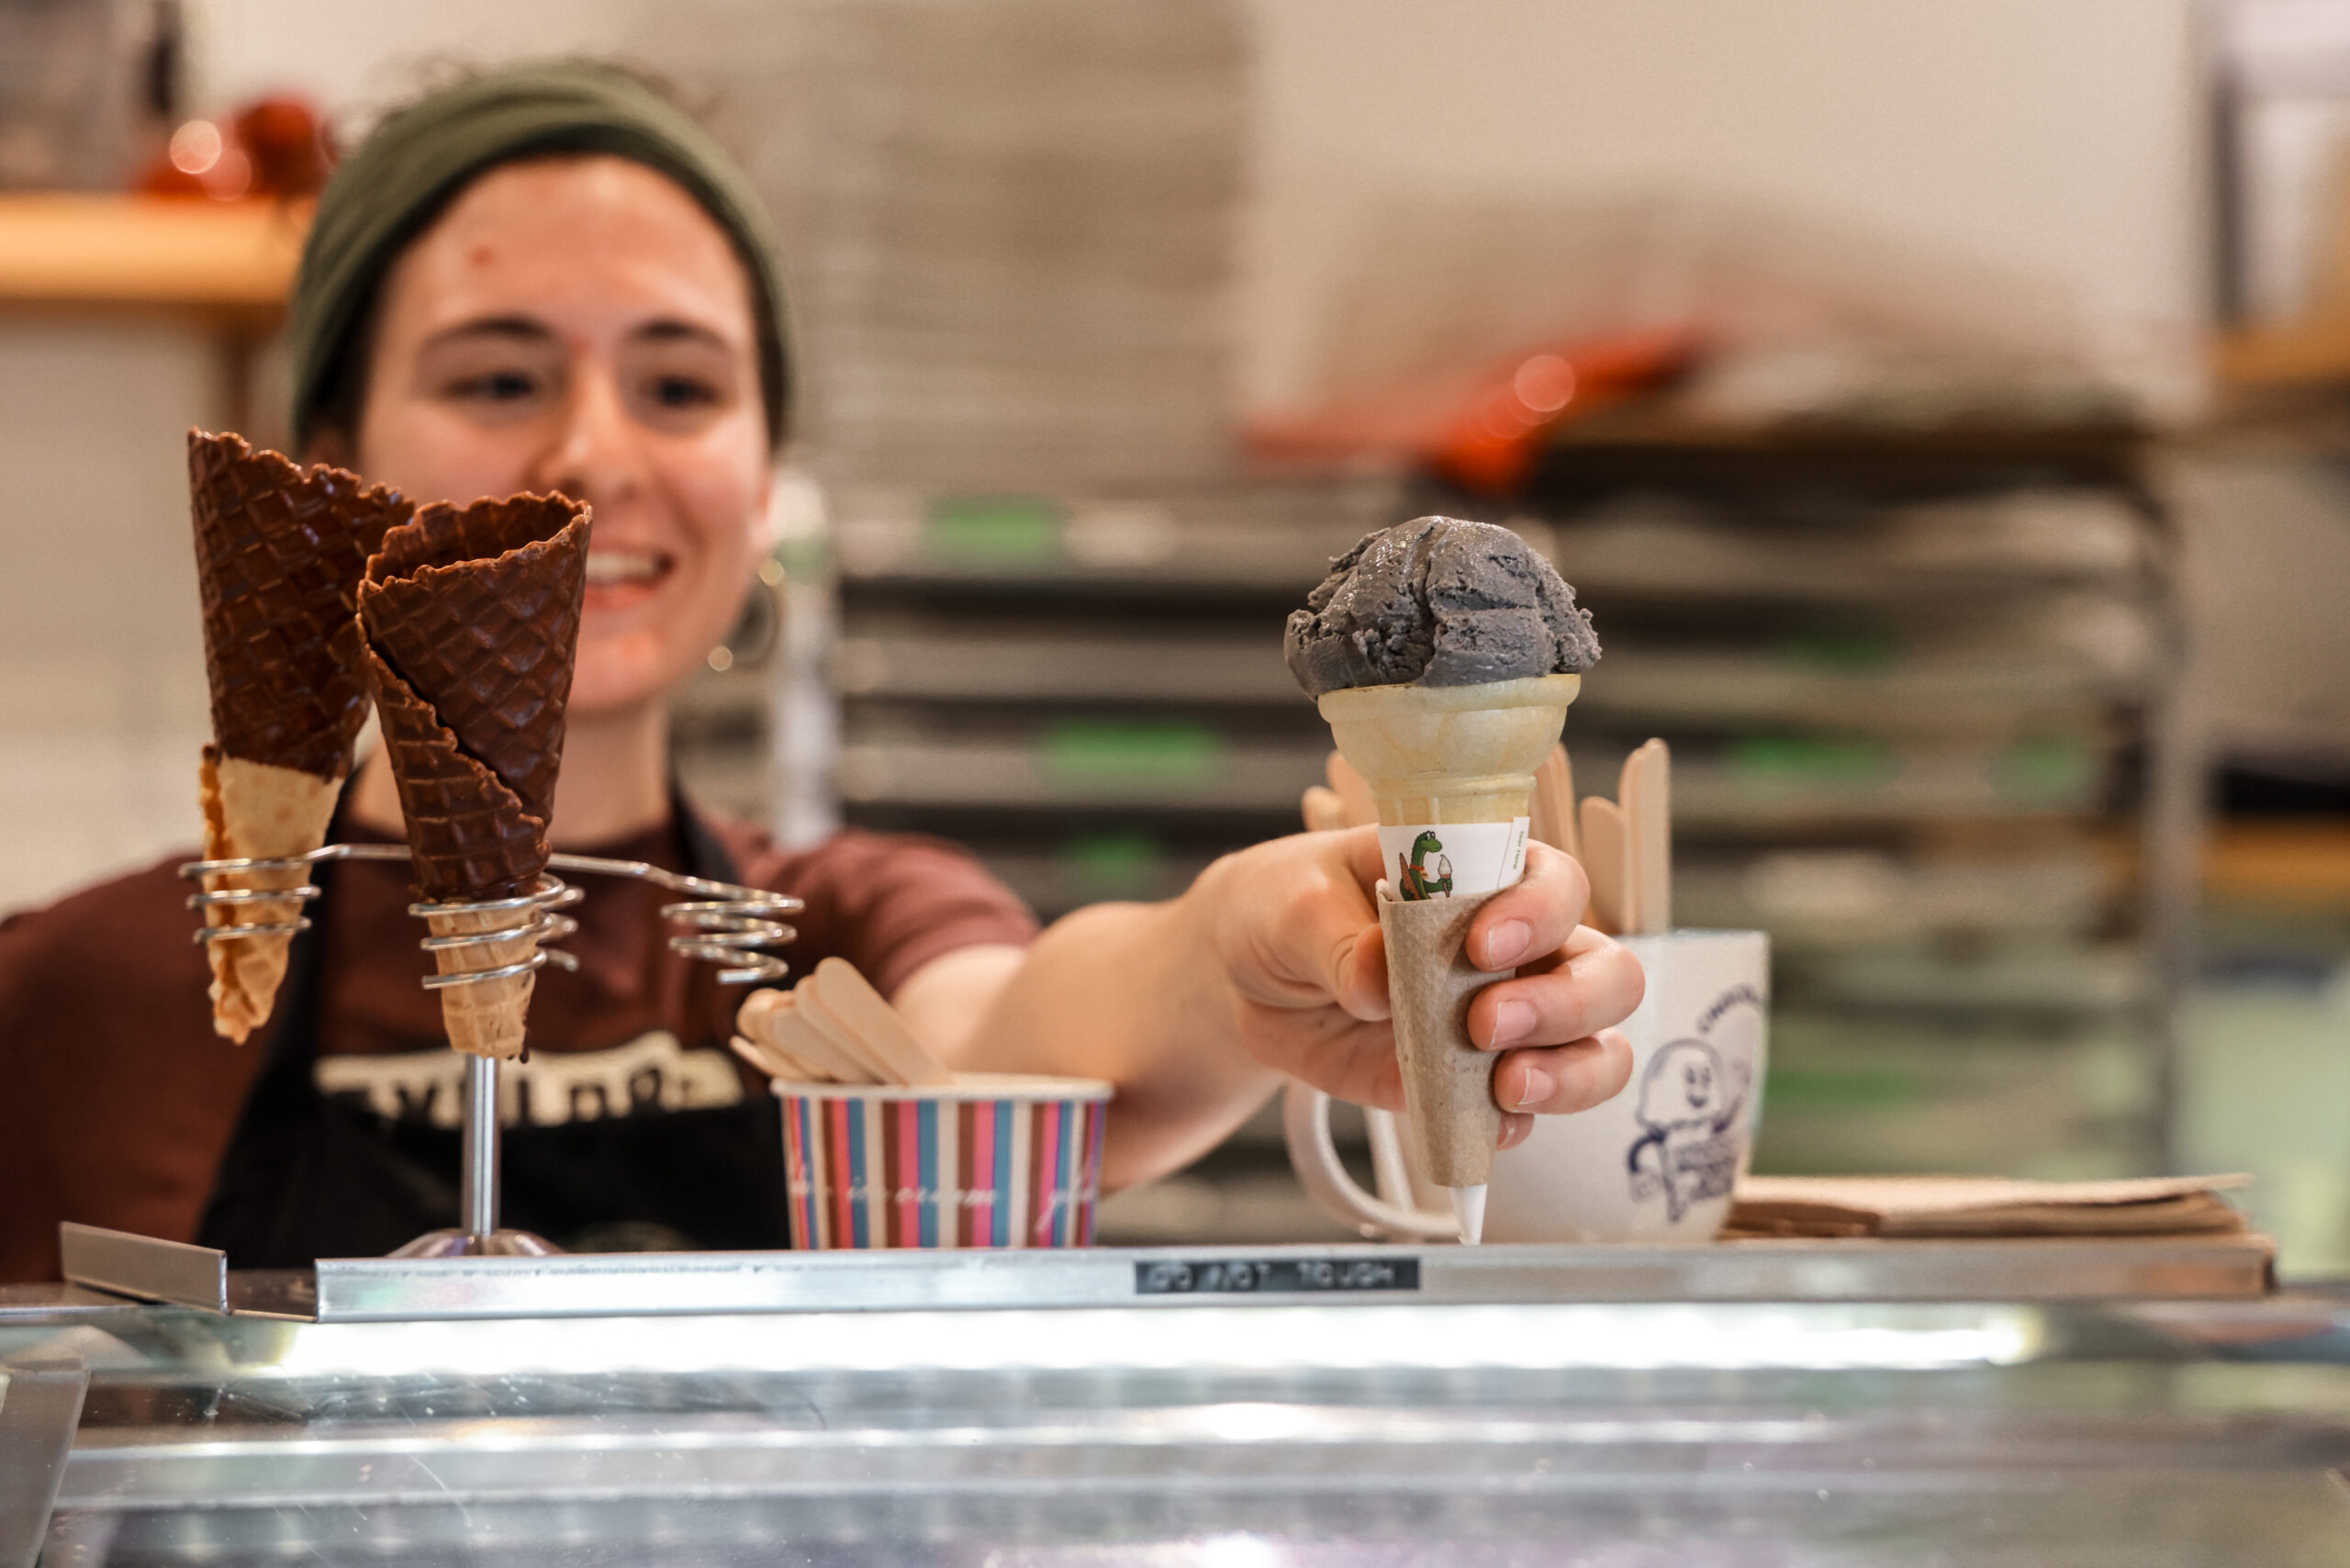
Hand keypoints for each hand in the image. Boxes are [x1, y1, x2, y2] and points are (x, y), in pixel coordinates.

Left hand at [1197, 829, 1641, 1147]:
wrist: (1249, 981)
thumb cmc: (1288, 909)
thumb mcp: (1293, 906)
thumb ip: (1337, 937)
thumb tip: (1379, 980)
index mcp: (1483, 878)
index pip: (1556, 883)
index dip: (1540, 912)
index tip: (1484, 946)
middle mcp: (1519, 951)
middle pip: (1607, 973)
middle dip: (1566, 1003)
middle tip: (1485, 1023)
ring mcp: (1506, 1025)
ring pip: (1596, 1050)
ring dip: (1569, 1073)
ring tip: (1507, 1087)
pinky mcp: (1473, 1088)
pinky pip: (1527, 1114)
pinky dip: (1519, 1124)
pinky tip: (1488, 1125)